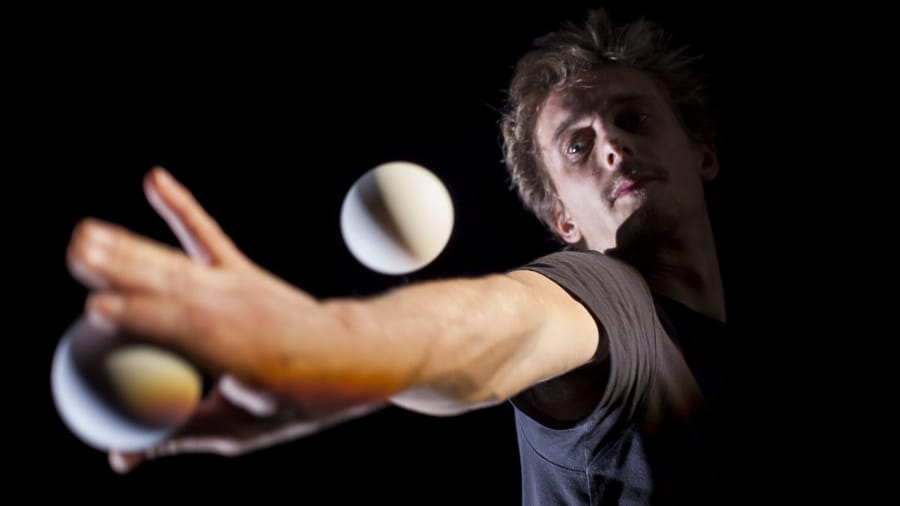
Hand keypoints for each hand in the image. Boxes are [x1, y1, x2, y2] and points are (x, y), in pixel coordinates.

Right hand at [66, 167, 378, 471]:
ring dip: (131, 245)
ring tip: (86, 232)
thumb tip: (117, 459)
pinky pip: (205, 235)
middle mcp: (236, 307)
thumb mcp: (240, 429)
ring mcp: (237, 284)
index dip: (139, 317)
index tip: (97, 310)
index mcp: (238, 350)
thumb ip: (177, 437)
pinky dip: (180, 207)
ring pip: (175, 261)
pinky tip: (154, 179)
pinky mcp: (240, 271)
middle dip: (123, 268)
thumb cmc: (294, 401)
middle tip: (76, 253)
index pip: (179, 330)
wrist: (351, 356)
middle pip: (168, 285)